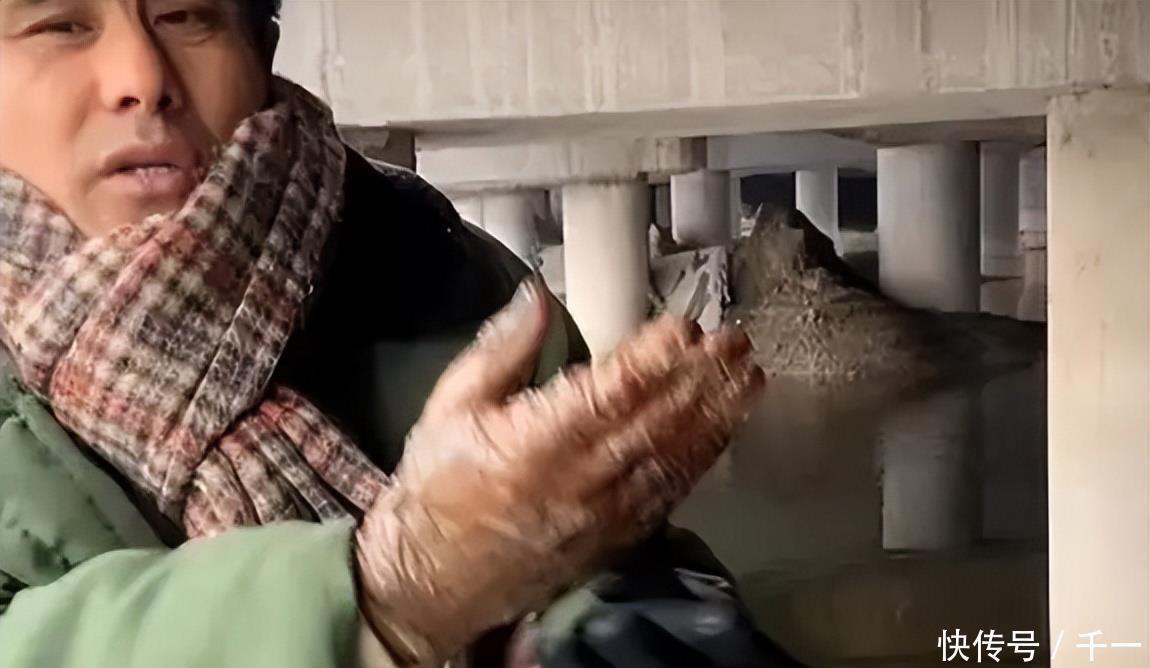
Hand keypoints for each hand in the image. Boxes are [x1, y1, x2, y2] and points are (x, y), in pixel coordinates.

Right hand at [354, 278, 764, 664]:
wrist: (433, 581)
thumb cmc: (438, 486)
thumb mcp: (450, 406)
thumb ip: (501, 349)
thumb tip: (538, 295)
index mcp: (535, 443)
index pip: (610, 393)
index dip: (654, 358)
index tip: (686, 327)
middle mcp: (580, 481)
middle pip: (656, 421)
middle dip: (702, 378)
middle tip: (736, 340)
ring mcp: (605, 514)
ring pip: (673, 458)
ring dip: (716, 415)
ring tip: (748, 377)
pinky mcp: (616, 538)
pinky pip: (669, 494)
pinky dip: (701, 459)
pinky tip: (723, 430)